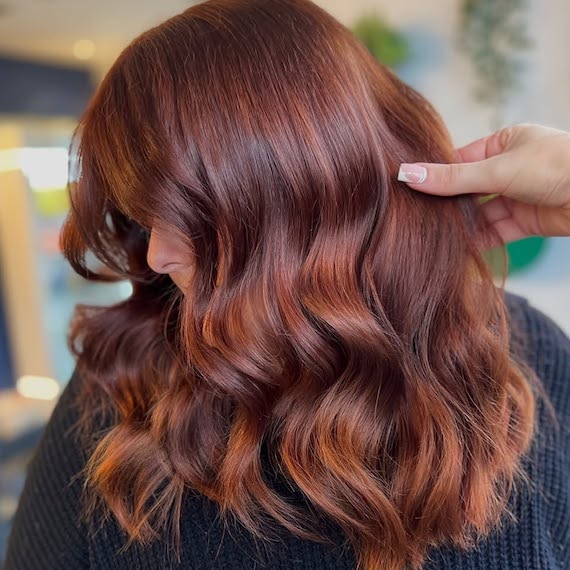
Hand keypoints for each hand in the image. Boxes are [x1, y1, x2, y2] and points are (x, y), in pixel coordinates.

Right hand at [398, 123, 569, 243]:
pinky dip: (479, 240)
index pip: (460, 160)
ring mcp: (517, 196)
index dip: (437, 175)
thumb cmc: (555, 165)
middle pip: (468, 189)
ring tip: (434, 235)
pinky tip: (459, 248)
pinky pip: (495, 232)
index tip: (410, 188)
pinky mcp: (526, 221)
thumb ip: (452, 178)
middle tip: (418, 215)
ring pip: (480, 213)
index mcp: (504, 143)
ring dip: (462, 224)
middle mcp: (509, 169)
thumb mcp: (496, 168)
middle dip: (448, 204)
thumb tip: (407, 174)